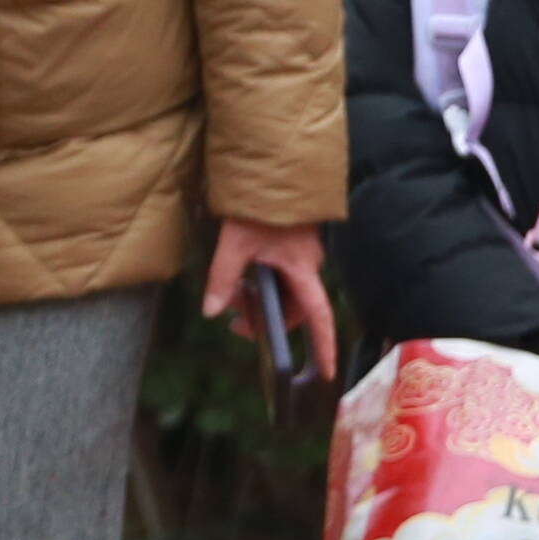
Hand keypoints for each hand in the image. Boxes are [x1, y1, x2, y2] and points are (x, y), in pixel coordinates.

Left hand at [197, 216, 328, 373]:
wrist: (271, 165)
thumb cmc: (256, 204)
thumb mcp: (233, 244)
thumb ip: (223, 279)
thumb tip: (212, 312)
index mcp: (302, 269)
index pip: (318, 317)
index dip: (323, 347)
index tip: (326, 374)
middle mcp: (309, 264)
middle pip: (296, 308)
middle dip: (269, 321)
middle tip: (235, 324)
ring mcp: (304, 253)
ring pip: (289, 291)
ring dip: (264, 301)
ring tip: (234, 296)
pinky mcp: (295, 242)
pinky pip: (286, 274)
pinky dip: (267, 283)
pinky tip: (244, 276)